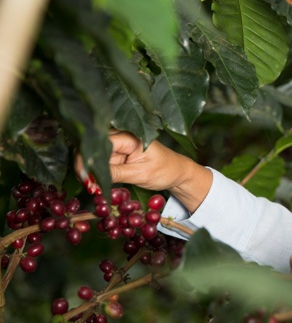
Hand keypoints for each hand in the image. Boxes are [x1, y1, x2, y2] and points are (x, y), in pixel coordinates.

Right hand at [76, 131, 211, 212]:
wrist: (177, 172)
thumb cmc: (165, 170)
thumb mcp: (141, 174)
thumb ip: (117, 173)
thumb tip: (92, 176)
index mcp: (129, 136)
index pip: (100, 143)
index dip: (87, 158)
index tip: (83, 176)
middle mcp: (120, 136)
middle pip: (92, 146)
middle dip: (85, 165)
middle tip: (87, 185)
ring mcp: (117, 145)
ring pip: (94, 155)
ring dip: (89, 171)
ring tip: (92, 187)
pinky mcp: (116, 154)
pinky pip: (100, 162)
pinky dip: (96, 173)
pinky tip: (96, 184)